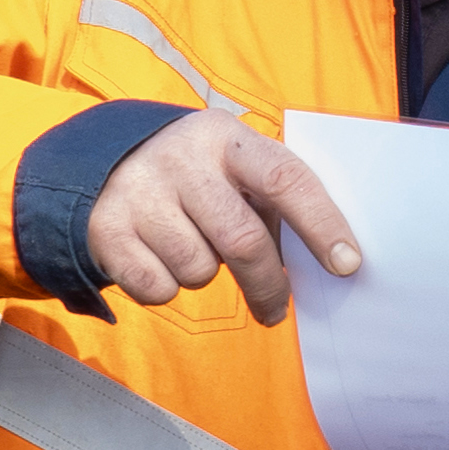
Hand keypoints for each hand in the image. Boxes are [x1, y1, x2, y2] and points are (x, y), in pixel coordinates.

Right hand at [90, 117, 358, 319]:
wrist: (102, 168)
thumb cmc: (197, 180)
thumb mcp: (234, 171)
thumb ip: (274, 205)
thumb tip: (326, 264)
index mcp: (228, 139)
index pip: (285, 179)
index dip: (321, 223)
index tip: (347, 264)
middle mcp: (182, 159)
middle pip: (242, 239)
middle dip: (266, 285)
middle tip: (275, 310)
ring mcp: (140, 191)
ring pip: (198, 269)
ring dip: (204, 275)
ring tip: (190, 247)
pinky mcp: (106, 228)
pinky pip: (158, 287)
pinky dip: (166, 286)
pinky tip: (156, 257)